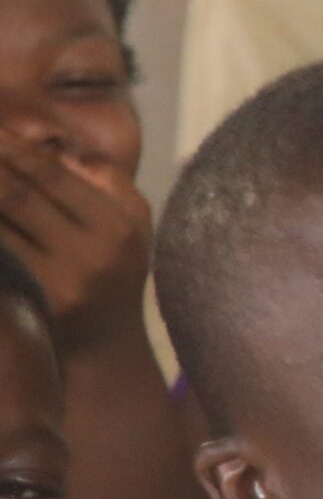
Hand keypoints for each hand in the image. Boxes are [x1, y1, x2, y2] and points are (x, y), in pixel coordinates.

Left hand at [0, 131, 150, 350]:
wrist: (107, 347)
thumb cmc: (117, 272)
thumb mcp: (134, 225)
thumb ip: (110, 183)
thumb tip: (62, 152)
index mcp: (118, 223)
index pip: (54, 177)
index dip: (15, 151)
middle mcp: (94, 250)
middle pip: (20, 198)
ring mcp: (63, 280)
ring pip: (0, 230)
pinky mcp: (38, 303)